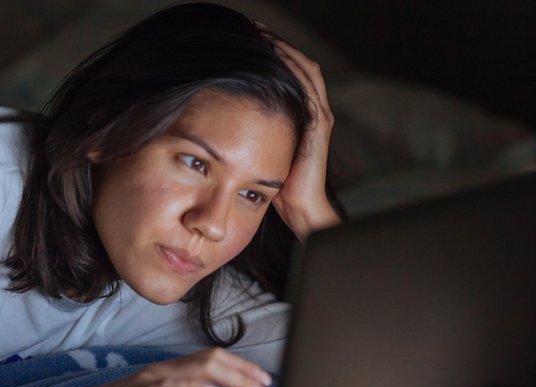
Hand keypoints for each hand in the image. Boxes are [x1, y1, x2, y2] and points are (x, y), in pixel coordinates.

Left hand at [255, 20, 341, 241]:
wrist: (299, 209)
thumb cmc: (275, 187)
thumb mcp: (257, 152)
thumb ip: (248, 133)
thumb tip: (217, 121)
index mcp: (298, 116)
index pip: (287, 74)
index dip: (269, 54)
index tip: (245, 39)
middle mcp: (311, 111)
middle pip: (296, 64)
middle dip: (275, 44)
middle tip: (253, 27)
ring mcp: (317, 115)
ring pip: (304, 70)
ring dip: (283, 50)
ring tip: (262, 34)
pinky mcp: (318, 124)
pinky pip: (308, 87)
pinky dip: (292, 68)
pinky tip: (276, 56)